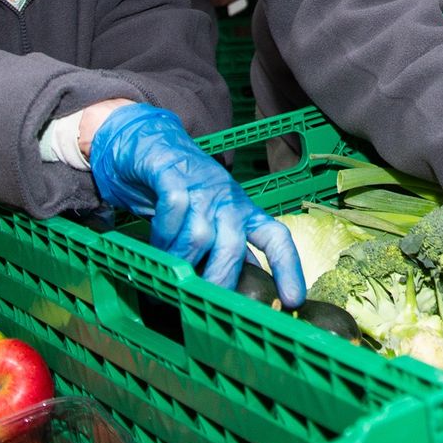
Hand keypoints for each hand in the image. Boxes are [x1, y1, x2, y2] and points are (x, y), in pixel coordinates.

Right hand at [87, 104, 303, 303]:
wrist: (149, 142)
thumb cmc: (180, 190)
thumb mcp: (207, 221)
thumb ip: (220, 251)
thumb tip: (234, 293)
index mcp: (243, 213)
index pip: (276, 238)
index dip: (288, 268)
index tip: (293, 300)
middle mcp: (228, 200)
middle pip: (233, 247)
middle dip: (217, 279)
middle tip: (200, 301)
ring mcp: (202, 185)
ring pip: (201, 234)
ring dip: (181, 260)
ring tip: (169, 271)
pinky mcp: (173, 174)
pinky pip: (174, 209)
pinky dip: (163, 233)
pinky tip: (156, 243)